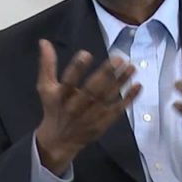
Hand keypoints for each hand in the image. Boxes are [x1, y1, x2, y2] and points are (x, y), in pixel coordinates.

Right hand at [34, 39, 140, 174]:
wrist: (60, 140)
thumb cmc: (53, 108)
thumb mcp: (45, 87)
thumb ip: (47, 65)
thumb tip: (44, 41)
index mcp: (61, 97)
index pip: (68, 81)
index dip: (76, 69)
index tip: (86, 54)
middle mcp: (77, 107)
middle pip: (92, 90)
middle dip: (105, 74)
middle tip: (118, 58)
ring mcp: (92, 116)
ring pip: (107, 97)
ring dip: (121, 82)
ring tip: (131, 67)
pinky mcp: (103, 122)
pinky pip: (117, 109)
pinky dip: (128, 99)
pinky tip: (137, 86)